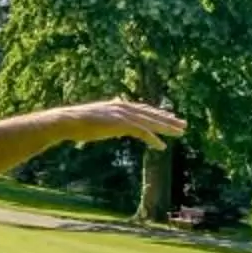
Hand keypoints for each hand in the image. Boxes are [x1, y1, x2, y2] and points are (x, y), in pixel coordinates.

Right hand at [64, 98, 185, 148]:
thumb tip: (111, 127)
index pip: (143, 109)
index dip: (157, 113)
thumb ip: (107, 122)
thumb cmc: (77, 124)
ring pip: (150, 121)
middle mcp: (123, 107)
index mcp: (118, 105)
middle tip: (183, 124)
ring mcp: (123, 115)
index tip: (169, 116)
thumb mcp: (96, 121)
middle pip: (151, 113)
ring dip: (167, 127)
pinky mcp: (121, 124)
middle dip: (168, 119)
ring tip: (180, 132)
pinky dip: (152, 139)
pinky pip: (142, 132)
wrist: (67, 121)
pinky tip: (161, 146)